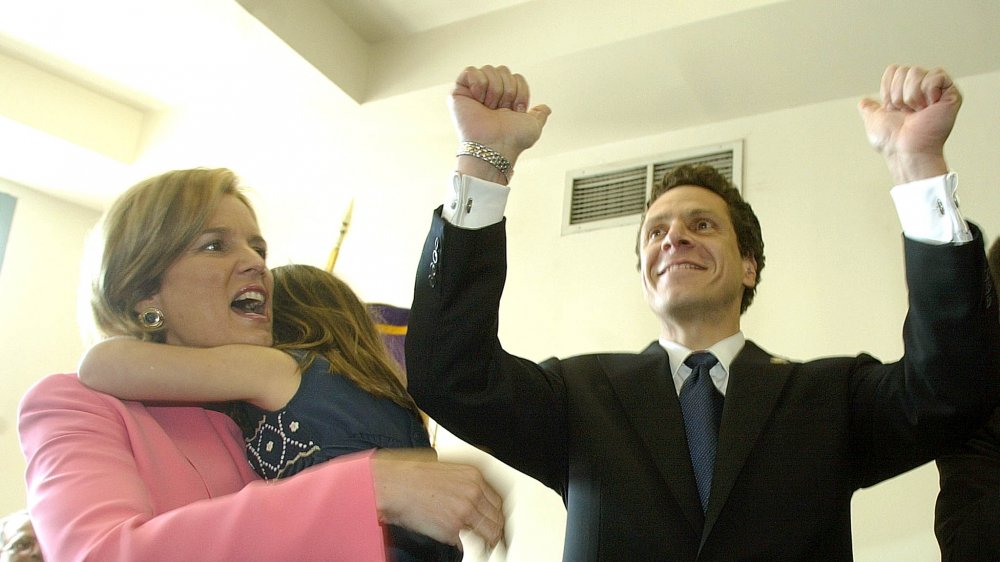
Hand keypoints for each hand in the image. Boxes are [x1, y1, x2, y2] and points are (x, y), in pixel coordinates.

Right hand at [371, 448, 504, 548]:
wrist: (393, 486)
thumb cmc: (411, 477)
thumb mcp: (446, 471)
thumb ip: (464, 485)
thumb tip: (473, 500)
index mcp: (473, 476)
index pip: (497, 501)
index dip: (497, 515)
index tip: (496, 522)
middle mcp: (473, 492)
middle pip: (497, 518)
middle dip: (496, 530)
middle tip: (494, 538)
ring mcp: (465, 511)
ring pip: (489, 533)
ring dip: (487, 541)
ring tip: (484, 546)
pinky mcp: (453, 529)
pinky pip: (469, 543)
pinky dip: (468, 547)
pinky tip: (466, 546)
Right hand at [450, 65, 550, 182]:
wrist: (495, 146)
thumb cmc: (512, 140)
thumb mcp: (533, 126)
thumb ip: (540, 115)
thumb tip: (545, 108)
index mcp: (505, 100)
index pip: (517, 77)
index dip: (520, 92)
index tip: (515, 111)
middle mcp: (489, 94)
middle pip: (503, 70)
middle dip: (507, 90)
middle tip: (500, 110)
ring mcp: (473, 92)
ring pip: (489, 69)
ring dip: (494, 90)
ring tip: (488, 108)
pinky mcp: (458, 92)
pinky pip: (471, 71)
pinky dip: (478, 83)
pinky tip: (478, 99)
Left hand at [858, 65, 961, 183]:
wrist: (905, 150)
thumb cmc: (892, 141)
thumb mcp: (874, 121)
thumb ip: (869, 110)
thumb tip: (864, 103)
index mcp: (905, 93)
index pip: (894, 70)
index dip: (888, 89)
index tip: (892, 108)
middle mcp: (921, 89)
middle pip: (904, 70)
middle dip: (898, 94)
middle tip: (907, 112)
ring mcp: (937, 90)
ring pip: (916, 72)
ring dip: (910, 96)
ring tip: (917, 112)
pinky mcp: (951, 93)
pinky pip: (935, 76)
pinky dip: (927, 92)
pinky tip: (929, 108)